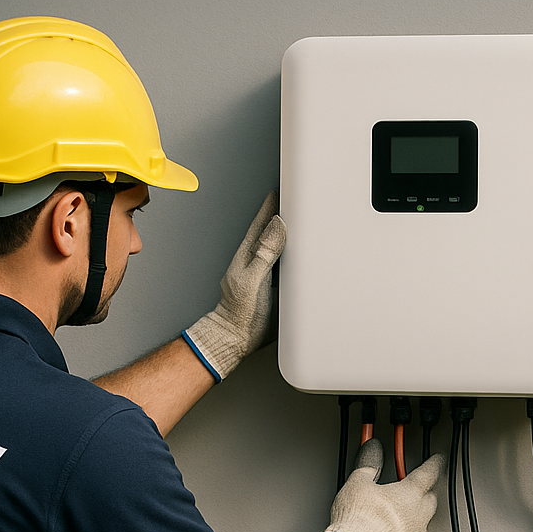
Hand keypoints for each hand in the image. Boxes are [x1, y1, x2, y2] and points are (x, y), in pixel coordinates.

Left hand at [182, 191, 286, 381]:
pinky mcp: (269, 289)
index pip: (261, 225)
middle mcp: (254, 263)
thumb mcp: (254, 280)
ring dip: (285, 237)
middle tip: (291, 201)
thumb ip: (265, 253)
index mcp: (247, 256)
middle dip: (279, 216)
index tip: (280, 192)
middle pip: (269, 233)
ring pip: (275, 250)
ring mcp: (261, 276)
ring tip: (296, 223)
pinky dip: (290, 258)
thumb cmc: (240, 314)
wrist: (236, 340)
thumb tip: (277, 225)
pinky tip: (296, 258)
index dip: (271, 207)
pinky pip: (282, 266)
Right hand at [320, 440, 443, 531]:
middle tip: (417, 485)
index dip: (435, 464)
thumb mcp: (358, 483)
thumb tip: (372, 450)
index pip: (429, 473)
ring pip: (424, 520)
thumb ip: (369, 464)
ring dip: (417, 513)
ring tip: (402, 509)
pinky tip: (394, 531)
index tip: (438, 460)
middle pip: (431, 497)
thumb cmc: (358, 520)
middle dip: (426, 490)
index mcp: (410, 493)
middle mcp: (418, 514)